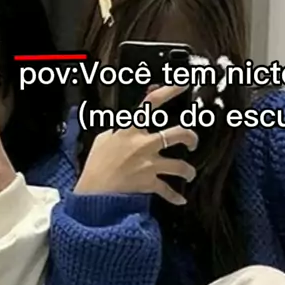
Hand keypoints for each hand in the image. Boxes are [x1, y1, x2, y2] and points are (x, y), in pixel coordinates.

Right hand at [75, 85, 197, 204]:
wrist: (92, 193)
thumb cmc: (96, 164)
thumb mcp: (105, 138)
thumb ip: (122, 127)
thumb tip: (133, 118)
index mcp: (130, 129)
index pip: (151, 103)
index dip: (169, 91)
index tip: (183, 84)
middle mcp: (144, 144)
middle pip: (178, 134)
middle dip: (191, 137)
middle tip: (193, 142)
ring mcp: (149, 164)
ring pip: (180, 165)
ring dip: (188, 171)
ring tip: (189, 174)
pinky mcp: (150, 183)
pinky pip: (168, 190)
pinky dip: (175, 197)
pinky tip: (181, 200)